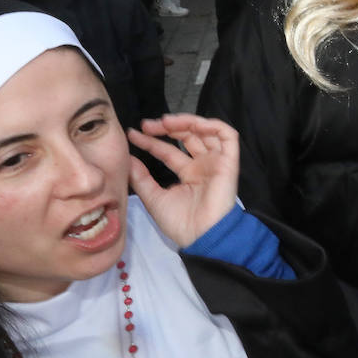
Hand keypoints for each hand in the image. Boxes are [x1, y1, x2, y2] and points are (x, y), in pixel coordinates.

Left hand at [127, 114, 239, 247]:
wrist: (201, 235)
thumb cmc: (180, 222)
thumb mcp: (153, 198)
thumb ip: (140, 178)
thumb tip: (127, 159)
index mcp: (188, 174)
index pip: (168, 151)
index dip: (151, 141)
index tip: (133, 134)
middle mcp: (202, 165)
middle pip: (186, 136)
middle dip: (166, 127)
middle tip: (148, 125)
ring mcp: (216, 162)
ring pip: (205, 131)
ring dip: (186, 121)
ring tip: (166, 122)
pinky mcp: (229, 161)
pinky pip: (227, 135)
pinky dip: (212, 125)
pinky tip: (193, 125)